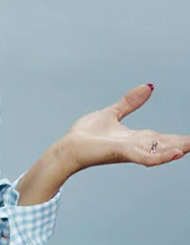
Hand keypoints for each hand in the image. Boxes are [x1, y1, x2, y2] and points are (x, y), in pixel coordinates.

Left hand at [60, 84, 189, 173]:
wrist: (67, 147)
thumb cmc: (86, 135)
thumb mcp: (112, 113)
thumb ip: (130, 102)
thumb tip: (149, 87)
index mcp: (136, 138)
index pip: (164, 138)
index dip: (182, 139)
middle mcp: (137, 146)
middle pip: (168, 145)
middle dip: (185, 145)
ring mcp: (130, 150)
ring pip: (161, 151)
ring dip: (180, 150)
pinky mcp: (121, 152)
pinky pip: (146, 157)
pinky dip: (162, 157)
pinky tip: (177, 154)